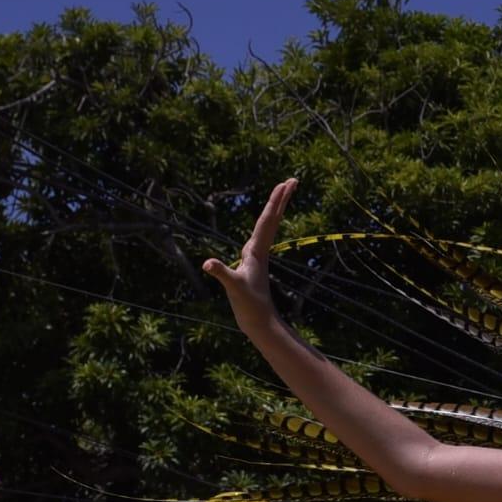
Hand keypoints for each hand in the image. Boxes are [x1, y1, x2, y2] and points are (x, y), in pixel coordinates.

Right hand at [203, 178, 296, 332]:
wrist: (259, 322)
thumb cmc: (249, 306)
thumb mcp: (234, 287)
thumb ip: (222, 274)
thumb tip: (208, 264)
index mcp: (256, 251)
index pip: (267, 221)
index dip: (274, 201)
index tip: (284, 184)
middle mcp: (260, 250)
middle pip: (273, 219)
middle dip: (281, 198)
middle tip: (293, 179)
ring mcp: (257, 256)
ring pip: (269, 226)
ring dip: (276, 209)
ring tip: (282, 193)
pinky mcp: (253, 264)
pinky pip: (261, 237)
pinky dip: (264, 225)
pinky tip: (264, 223)